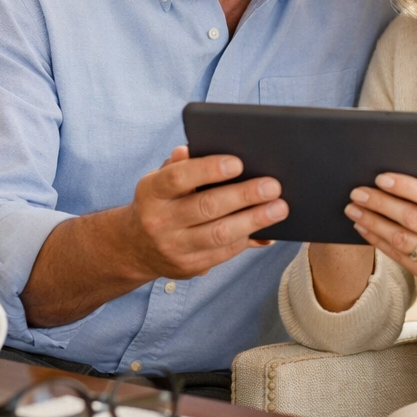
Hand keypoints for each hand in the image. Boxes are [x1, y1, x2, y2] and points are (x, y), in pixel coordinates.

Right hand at [126, 145, 288, 280]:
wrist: (136, 247)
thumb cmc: (161, 201)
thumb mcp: (161, 179)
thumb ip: (181, 164)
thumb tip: (191, 149)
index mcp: (151, 192)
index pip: (178, 177)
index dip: (208, 169)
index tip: (238, 163)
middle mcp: (159, 221)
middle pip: (206, 206)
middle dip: (244, 195)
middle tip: (273, 186)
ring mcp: (173, 248)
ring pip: (219, 234)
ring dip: (254, 220)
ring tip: (279, 208)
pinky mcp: (189, 268)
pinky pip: (224, 252)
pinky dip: (247, 238)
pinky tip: (267, 228)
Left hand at [344, 164, 416, 342]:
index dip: (404, 186)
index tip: (381, 178)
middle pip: (411, 218)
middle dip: (380, 204)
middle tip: (358, 192)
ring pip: (401, 240)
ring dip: (373, 224)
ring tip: (354, 210)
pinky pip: (399, 257)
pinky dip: (378, 242)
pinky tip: (364, 229)